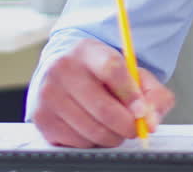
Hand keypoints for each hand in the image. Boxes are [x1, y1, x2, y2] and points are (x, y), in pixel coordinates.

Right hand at [32, 39, 174, 146]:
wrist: (63, 73)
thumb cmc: (102, 76)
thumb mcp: (131, 74)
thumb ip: (152, 95)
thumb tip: (151, 122)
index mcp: (87, 50)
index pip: (111, 69)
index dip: (131, 95)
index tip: (141, 112)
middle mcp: (62, 68)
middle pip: (103, 108)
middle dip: (126, 126)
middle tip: (134, 128)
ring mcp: (48, 93)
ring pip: (92, 130)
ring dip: (111, 136)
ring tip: (112, 127)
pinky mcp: (41, 117)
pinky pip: (77, 142)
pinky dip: (91, 142)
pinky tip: (91, 127)